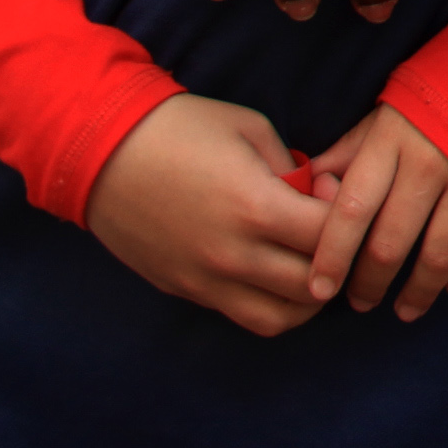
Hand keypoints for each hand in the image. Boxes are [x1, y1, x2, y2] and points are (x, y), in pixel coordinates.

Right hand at [85, 95, 333, 335]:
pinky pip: (243, 316)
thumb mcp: (250, 129)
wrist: (100, 151)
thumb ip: (292, 168)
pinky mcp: (184, 290)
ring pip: (280, 318)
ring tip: (311, 264)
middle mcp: (233, 254)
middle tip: (332, 233)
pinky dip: (271, 305)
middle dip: (338, 261)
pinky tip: (273, 274)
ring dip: (308, 298)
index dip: (348, 216)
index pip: (331, 237)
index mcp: (256, 207)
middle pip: (315, 287)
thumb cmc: (180, 128)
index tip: (333, 192)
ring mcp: (205, 279)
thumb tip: (316, 195)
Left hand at [306, 104, 447, 320]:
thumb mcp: (388, 110)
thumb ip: (350, 151)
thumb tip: (309, 187)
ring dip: (418, 290)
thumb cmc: (442, 88)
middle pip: (391, 242)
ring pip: (439, 253)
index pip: (352, 210)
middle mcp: (429, 164)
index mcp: (391, 141)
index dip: (332, 255)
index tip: (317, 289)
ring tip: (404, 310)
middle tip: (359, 303)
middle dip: (370, 282)